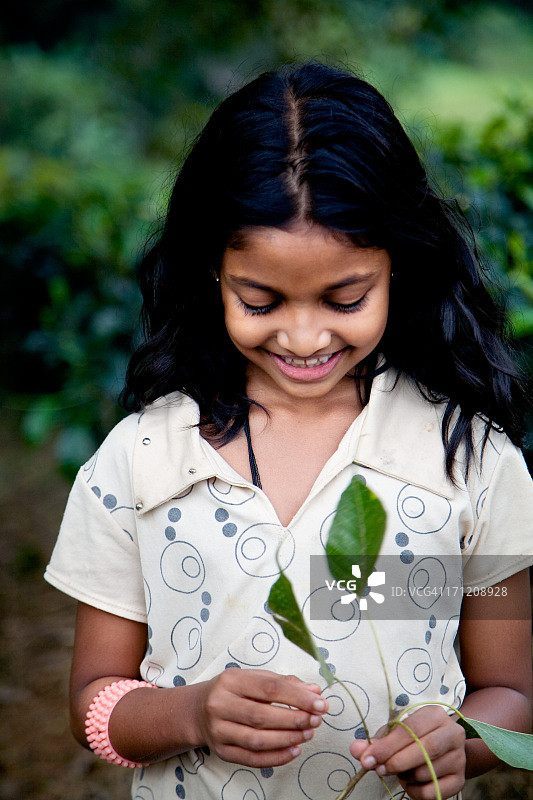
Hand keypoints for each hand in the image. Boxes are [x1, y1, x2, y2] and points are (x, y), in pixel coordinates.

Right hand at [197, 668, 327, 767]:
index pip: (269, 688)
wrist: (198, 710)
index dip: (297, 696)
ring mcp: (219, 730)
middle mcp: (221, 704)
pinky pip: (252, 759)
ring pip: (257, 739)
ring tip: (308, 733)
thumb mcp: (253, 678)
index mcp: (231, 680)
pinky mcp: (222, 751)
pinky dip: (276, 757)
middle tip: (316, 719)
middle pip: (262, 715)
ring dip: (288, 738)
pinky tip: (294, 749)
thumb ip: (284, 683)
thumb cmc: (232, 691)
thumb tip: (314, 692)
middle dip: (295, 719)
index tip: (319, 702)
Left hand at [350, 706, 465, 799]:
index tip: (367, 759)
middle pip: (424, 749)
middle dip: (396, 762)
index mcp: (434, 715)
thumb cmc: (414, 738)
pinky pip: (434, 791)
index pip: (411, 729)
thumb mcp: (395, 733)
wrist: (442, 751)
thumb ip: (375, 741)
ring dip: (405, 776)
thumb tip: (355, 750)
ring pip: (427, 772)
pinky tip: (410, 783)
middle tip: (378, 769)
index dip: (387, 746)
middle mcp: (452, 733)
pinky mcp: (460, 779)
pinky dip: (415, 791)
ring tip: (399, 771)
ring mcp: (459, 757)